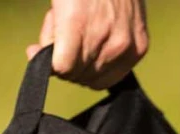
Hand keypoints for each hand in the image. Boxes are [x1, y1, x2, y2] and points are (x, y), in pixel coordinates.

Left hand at [27, 0, 148, 89]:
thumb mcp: (58, 2)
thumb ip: (50, 35)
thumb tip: (40, 57)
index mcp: (79, 22)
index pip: (63, 67)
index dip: (49, 62)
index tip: (40, 51)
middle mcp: (106, 37)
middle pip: (77, 75)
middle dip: (67, 62)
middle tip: (67, 38)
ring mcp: (126, 46)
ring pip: (94, 80)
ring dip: (84, 65)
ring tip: (85, 39)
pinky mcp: (139, 48)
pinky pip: (114, 77)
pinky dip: (101, 67)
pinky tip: (98, 47)